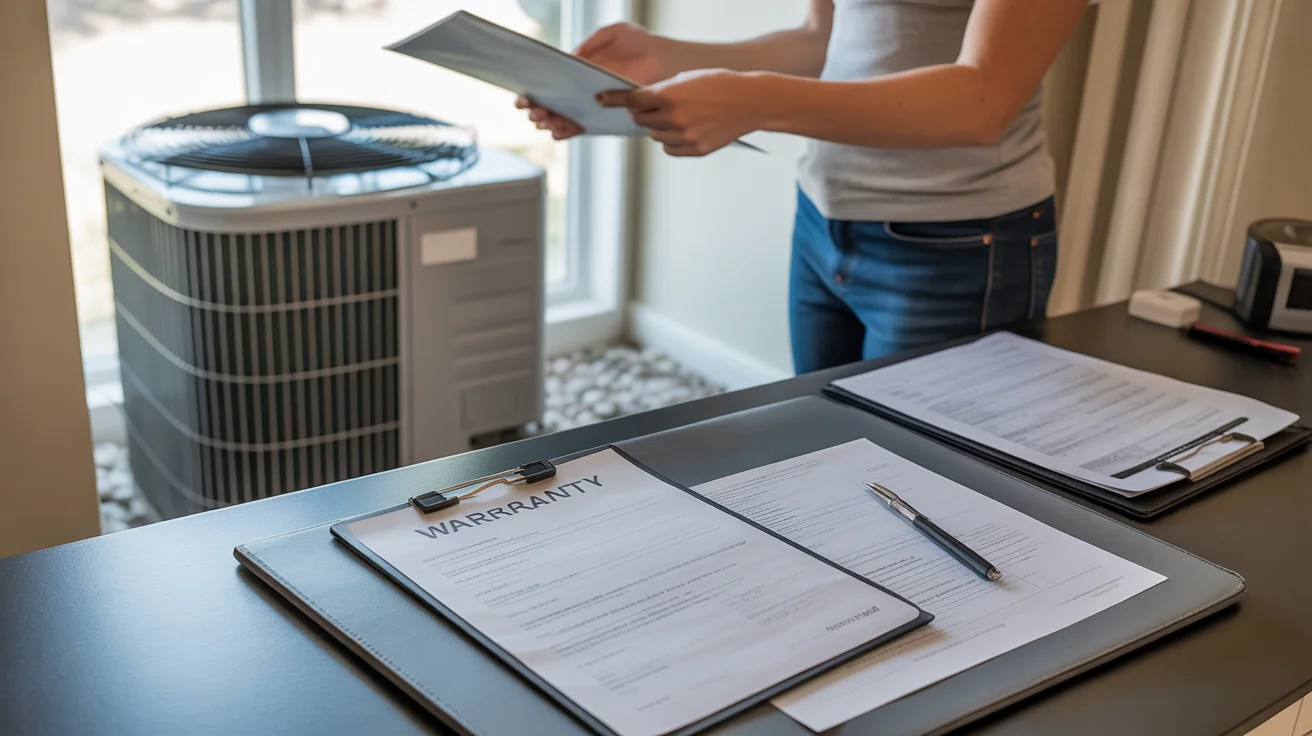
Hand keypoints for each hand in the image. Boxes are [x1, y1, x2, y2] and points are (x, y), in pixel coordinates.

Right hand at [516, 22, 672, 140]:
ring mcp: (590, 106)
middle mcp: (580, 90)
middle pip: (549, 104)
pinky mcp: (604, 118)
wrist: (664, 62)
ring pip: (561, 119)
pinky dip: (567, 131)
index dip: (533, 91)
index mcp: (577, 71)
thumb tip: (570, 57)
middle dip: (535, 109)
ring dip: (548, 121)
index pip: (549, 83)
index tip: (523, 95)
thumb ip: (591, 44)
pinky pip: (580, 129)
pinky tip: (558, 130)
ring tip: (543, 119)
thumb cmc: (641, 44)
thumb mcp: (612, 35)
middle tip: (531, 109)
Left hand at [598, 69, 763, 155]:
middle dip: (643, 112)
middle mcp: (673, 118)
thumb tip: (640, 103)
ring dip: (657, 127)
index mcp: (668, 96)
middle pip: (640, 120)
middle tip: (654, 106)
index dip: (615, 99)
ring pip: (654, 136)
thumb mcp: (686, 78)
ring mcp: (684, 137)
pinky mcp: (695, 150)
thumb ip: (661, 91)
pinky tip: (685, 130)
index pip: (632, 100)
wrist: (750, 101)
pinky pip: (669, 149)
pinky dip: (670, 141)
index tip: (602, 99)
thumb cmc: (719, 84)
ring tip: (677, 116)